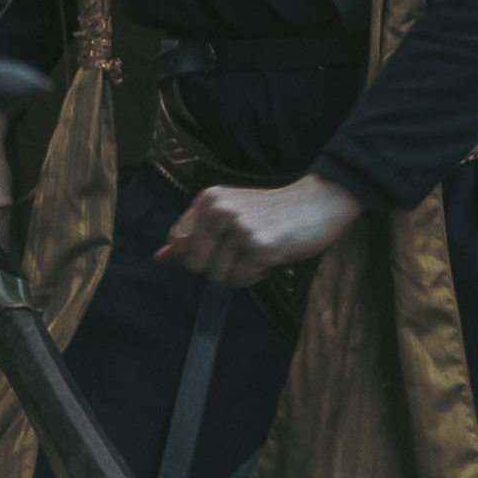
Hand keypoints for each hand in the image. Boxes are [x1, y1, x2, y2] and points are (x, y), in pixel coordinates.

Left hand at [155, 174, 364, 283]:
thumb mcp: (228, 214)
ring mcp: (237, 227)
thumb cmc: (272, 213)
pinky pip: (243, 279)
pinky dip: (256, 276)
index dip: (195, 255)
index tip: (220, 250)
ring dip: (240, 273)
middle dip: (218, 267)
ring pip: (219, 275)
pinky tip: (271, 258)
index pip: (178, 242)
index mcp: (207, 199)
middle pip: (195, 265)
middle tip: (243, 254)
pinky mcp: (258, 246)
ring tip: (259, 254)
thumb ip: (193, 236)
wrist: (318, 203)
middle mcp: (218, 210)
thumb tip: (158, 258)